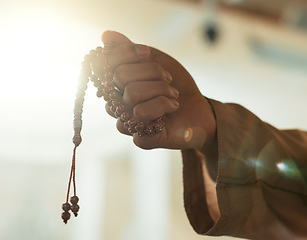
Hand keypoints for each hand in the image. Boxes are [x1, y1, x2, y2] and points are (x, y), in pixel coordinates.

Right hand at [92, 31, 216, 154]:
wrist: (201, 109)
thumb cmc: (175, 85)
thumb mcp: (156, 60)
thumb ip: (130, 49)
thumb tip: (105, 35)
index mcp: (117, 85)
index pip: (106, 63)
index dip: (126, 53)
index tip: (148, 53)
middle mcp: (118, 105)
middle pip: (120, 77)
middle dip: (152, 73)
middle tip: (167, 80)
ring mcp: (129, 123)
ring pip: (132, 95)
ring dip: (161, 90)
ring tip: (173, 96)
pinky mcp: (142, 139)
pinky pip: (141, 119)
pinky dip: (162, 108)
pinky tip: (171, 111)